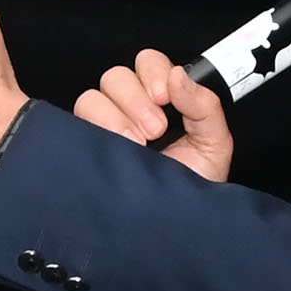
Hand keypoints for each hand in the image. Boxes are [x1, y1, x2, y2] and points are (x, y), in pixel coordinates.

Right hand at [72, 47, 233, 184]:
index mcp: (161, 101)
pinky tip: (119, 149)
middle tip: (156, 130)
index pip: (148, 63)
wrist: (179, 227)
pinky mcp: (87, 147)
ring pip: (92, 97)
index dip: (153, 72)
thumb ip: (204, 106)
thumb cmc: (194, 187)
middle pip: (116, 76)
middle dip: (136, 99)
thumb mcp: (214, 144)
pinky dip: (97, 129)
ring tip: (138, 145)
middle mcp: (130, 110)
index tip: (165, 97)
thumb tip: (178, 75)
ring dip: (116, 117)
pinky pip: (76, 122)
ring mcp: (105, 128)